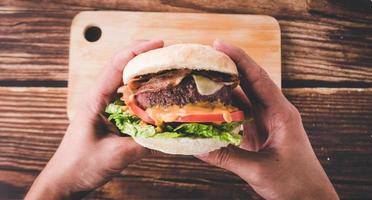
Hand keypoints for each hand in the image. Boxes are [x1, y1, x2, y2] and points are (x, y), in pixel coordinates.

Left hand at [25, 40, 163, 199]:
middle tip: (167, 55)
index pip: (116, 65)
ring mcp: (103, 106)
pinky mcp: (109, 115)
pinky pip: (128, 97)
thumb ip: (143, 144)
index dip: (138, 51)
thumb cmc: (81, 165)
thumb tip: (171, 134)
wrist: (65, 179)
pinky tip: (156, 96)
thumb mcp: (115, 155)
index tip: (159, 44)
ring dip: (144, 73)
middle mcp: (99, 97)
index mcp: (95, 99)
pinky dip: (143, 92)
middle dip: (143, 56)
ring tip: (165, 71)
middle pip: (121, 66)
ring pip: (124, 81)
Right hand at [196, 40, 338, 199]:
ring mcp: (266, 124)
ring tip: (201, 80)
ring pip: (242, 100)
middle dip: (228, 68)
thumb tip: (196, 145)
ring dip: (223, 90)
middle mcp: (274, 114)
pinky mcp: (258, 135)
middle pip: (249, 84)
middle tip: (204, 58)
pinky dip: (223, 111)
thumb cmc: (294, 184)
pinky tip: (208, 109)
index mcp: (281, 114)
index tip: (219, 45)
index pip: (258, 79)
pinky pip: (238, 117)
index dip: (239, 59)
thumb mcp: (259, 169)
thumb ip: (227, 157)